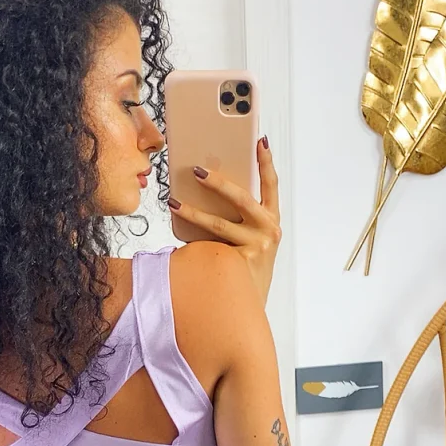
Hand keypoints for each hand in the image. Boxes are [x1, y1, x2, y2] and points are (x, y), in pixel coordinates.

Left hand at [168, 137, 280, 305]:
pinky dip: (191, 239)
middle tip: (197, 170)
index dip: (266, 163)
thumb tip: (207, 187)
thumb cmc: (247, 266)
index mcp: (272, 220)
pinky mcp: (239, 264)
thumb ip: (241, 216)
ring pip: (218, 224)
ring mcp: (255, 248)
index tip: (260, 140)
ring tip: (173, 202)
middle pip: (241, 198)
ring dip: (192, 212)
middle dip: (217, 182)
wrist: (249, 304)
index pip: (271, 185)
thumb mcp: (253, 237)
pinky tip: (177, 232)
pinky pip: (208, 246)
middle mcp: (268, 232)